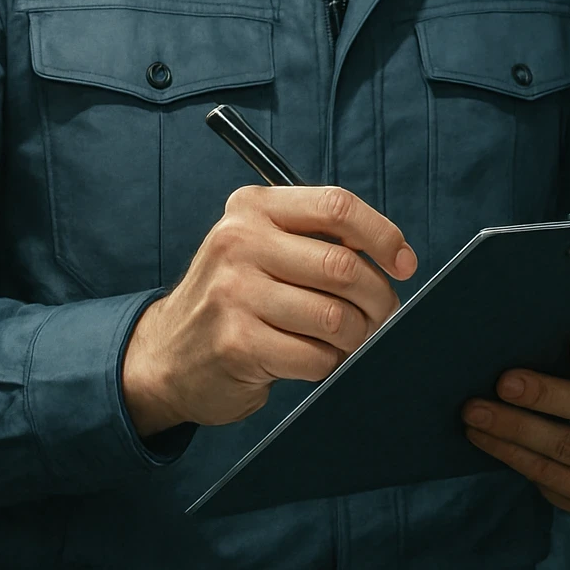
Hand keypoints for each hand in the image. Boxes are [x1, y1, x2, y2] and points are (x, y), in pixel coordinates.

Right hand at [121, 184, 416, 437]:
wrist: (166, 355)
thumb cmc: (234, 297)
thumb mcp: (260, 246)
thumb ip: (313, 238)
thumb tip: (391, 255)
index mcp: (252, 207)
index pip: (336, 205)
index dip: (381, 234)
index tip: (403, 262)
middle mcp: (238, 241)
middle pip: (342, 266)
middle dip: (377, 298)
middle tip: (380, 315)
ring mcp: (234, 293)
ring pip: (335, 317)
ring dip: (356, 337)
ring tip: (348, 340)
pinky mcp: (237, 344)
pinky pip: (315, 357)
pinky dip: (329, 364)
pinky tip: (315, 360)